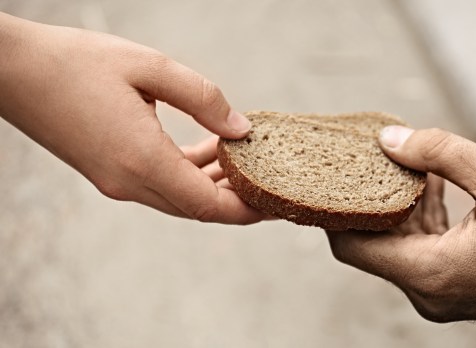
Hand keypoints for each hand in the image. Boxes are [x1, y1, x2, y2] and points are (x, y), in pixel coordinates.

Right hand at [0, 12, 264, 223]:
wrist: (11, 70)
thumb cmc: (76, 62)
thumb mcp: (151, 68)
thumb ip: (204, 100)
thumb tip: (242, 130)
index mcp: (142, 161)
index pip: (208, 205)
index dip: (247, 208)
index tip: (276, 203)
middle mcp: (128, 183)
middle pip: (198, 207)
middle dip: (237, 198)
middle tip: (269, 180)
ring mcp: (115, 182)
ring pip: (179, 197)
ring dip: (213, 183)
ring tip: (242, 156)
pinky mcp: (107, 173)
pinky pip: (160, 184)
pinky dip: (189, 173)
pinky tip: (207, 149)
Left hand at [327, 126, 475, 345]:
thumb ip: (439, 153)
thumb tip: (388, 139)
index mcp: (429, 271)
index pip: (349, 243)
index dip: (335, 205)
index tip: (336, 169)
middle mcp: (427, 290)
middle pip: (370, 241)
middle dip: (369, 195)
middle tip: (372, 152)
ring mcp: (442, 293)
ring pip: (398, 243)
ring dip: (399, 202)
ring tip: (409, 159)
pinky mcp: (458, 287)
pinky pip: (423, 248)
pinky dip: (423, 215)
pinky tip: (436, 182)